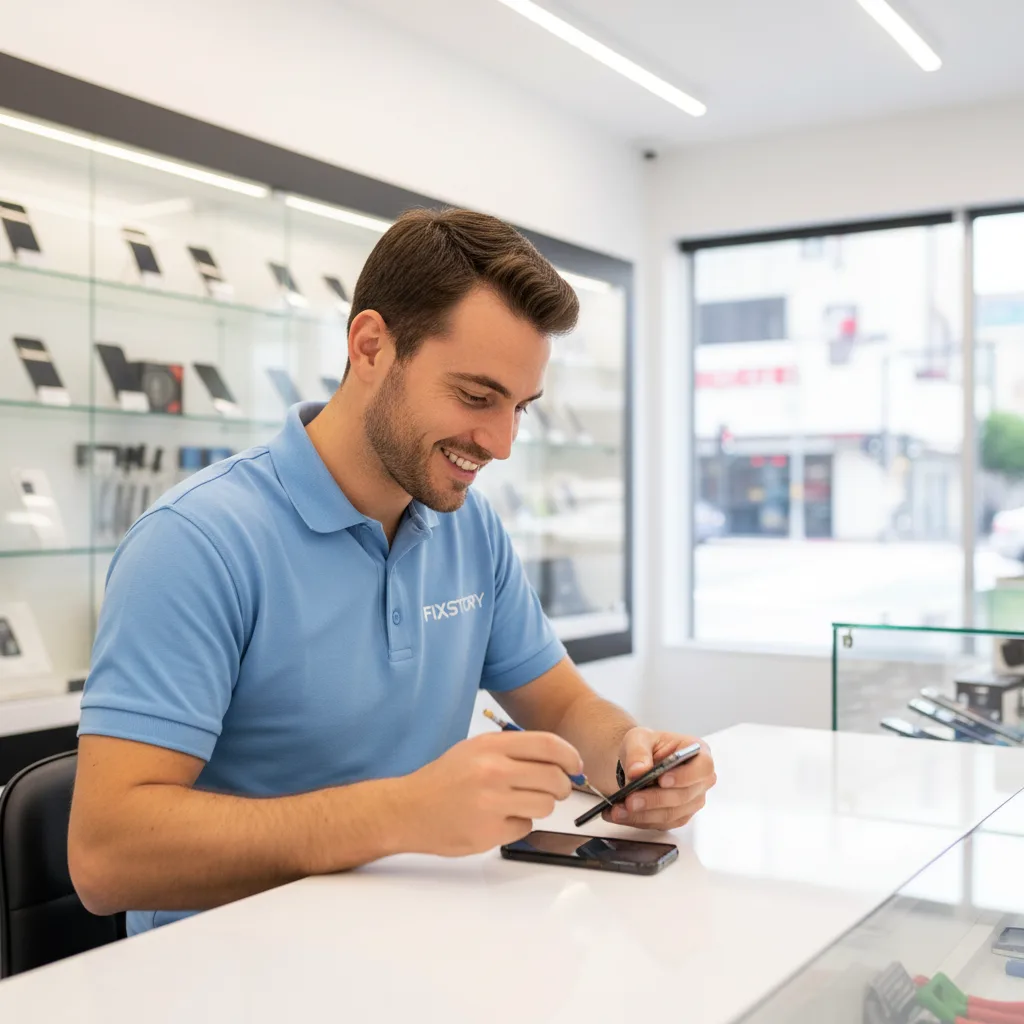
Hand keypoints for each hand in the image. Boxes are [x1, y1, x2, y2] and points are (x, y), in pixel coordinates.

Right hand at [403, 731, 581, 856]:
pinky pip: (525, 827)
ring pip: (545, 805)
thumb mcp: (475, 750)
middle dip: (562, 786)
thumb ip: (514, 751)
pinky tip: (497, 819)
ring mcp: (492, 803)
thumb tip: (559, 758)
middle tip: (555, 789)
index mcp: (491, 746)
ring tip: (517, 803)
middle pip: (555, 778)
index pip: (549, 745)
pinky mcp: (490, 832)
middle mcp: (493, 771)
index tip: (576, 765)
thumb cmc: (444, 779)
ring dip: (539, 806)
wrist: (407, 809)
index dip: (570, 756)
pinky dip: (518, 824)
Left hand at [603, 728, 715, 830]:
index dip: (685, 776)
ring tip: (618, 810)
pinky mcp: (678, 816)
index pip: (703, 767)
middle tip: (630, 800)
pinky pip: (661, 824)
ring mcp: (691, 801)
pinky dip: (639, 820)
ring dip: (643, 814)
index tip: (662, 780)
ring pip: (671, 814)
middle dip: (654, 800)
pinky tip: (621, 814)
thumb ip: (638, 752)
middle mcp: (700, 780)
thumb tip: (637, 771)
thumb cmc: (647, 746)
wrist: (639, 762)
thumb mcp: (639, 738)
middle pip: (684, 795)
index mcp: (698, 753)